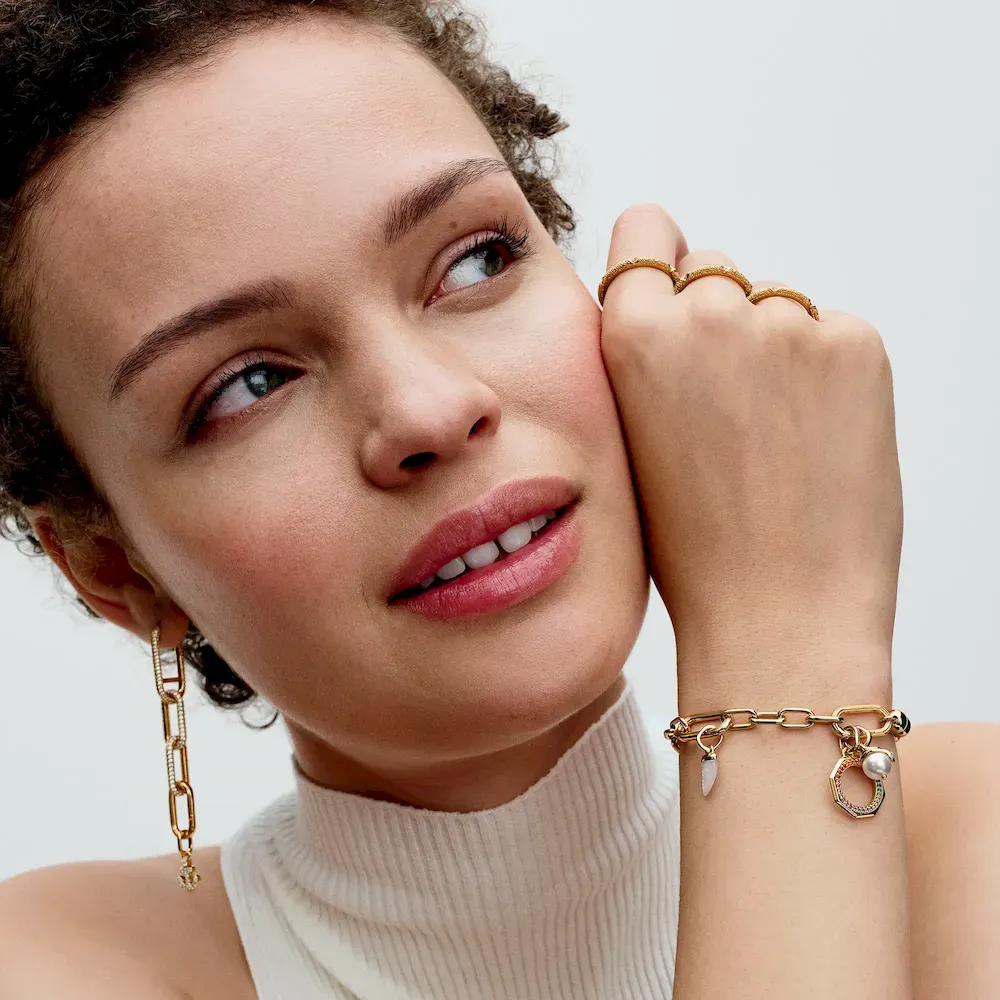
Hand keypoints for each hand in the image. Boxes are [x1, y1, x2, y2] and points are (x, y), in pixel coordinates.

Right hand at [598, 205, 902, 682]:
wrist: (776, 615)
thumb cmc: (691, 548)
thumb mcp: (626, 438)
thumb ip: (640, 356)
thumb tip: (673, 300)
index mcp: (633, 333)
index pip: (644, 228)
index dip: (656, 264)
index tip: (669, 299)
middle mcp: (710, 310)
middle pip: (713, 267)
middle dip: (713, 318)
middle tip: (721, 406)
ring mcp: (789, 323)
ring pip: (774, 303)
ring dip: (771, 348)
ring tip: (769, 438)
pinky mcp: (855, 345)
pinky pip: (829, 333)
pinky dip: (822, 375)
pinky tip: (810, 441)